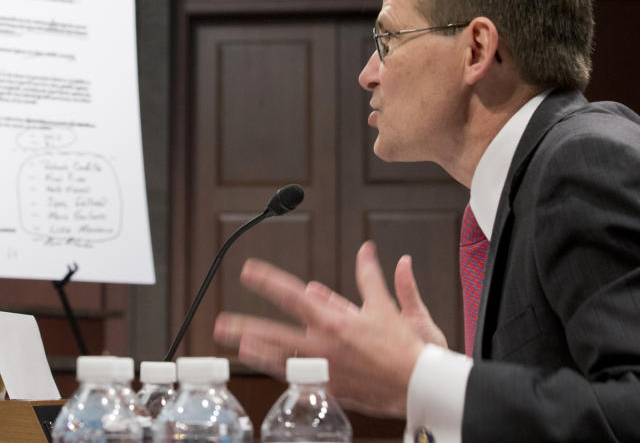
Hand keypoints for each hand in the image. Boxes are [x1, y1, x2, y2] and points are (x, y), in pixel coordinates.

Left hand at [214, 241, 445, 416]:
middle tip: (222, 324)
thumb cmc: (405, 346)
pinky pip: (301, 378)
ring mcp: (323, 370)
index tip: (249, 271)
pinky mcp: (330, 389)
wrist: (417, 385)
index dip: (268, 281)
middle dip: (245, 327)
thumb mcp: (387, 306)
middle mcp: (322, 346)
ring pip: (282, 360)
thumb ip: (372, 277)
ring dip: (257, 353)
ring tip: (237, 348)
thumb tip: (366, 251)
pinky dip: (287, 372)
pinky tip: (273, 369)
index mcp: (333, 321)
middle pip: (274, 335)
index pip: (292, 295)